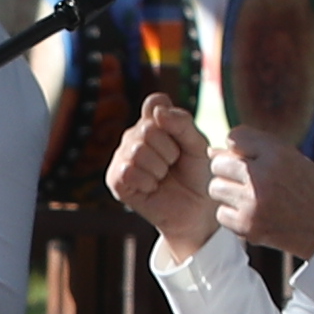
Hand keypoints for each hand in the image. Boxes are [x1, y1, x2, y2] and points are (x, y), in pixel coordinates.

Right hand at [108, 98, 223, 255]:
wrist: (196, 210)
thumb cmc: (197, 175)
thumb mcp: (198, 145)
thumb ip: (182, 124)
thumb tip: (157, 113)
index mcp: (154, 121)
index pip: (154, 103)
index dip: (167, 119)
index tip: (180, 138)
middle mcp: (135, 135)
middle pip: (148, 130)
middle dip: (169, 152)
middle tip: (174, 164)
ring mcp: (122, 156)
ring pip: (137, 151)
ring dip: (159, 169)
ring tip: (163, 177)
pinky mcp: (115, 179)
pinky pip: (128, 172)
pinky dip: (147, 182)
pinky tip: (152, 187)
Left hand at [213, 131, 313, 259]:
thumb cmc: (313, 190)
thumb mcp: (292, 159)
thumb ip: (254, 149)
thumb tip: (211, 151)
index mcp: (277, 154)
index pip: (235, 136)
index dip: (240, 148)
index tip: (254, 160)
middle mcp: (262, 176)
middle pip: (218, 164)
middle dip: (229, 170)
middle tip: (250, 181)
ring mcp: (253, 204)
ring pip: (215, 188)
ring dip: (228, 192)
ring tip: (252, 198)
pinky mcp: (248, 227)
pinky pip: (221, 214)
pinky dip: (233, 215)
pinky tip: (254, 215)